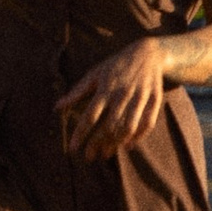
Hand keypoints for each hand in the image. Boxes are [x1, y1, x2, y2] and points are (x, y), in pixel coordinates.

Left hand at [55, 38, 167, 159]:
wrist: (147, 53)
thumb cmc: (115, 66)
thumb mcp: (94, 75)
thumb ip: (76, 92)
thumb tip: (56, 108)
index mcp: (105, 88)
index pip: (90, 116)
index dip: (81, 134)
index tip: (73, 149)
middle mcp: (122, 94)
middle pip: (109, 125)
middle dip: (97, 143)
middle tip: (89, 157)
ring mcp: (140, 98)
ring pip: (128, 127)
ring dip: (116, 144)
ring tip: (105, 154)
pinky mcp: (154, 100)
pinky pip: (148, 123)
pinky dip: (138, 137)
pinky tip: (128, 146)